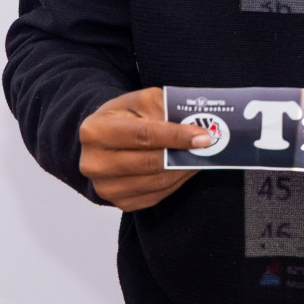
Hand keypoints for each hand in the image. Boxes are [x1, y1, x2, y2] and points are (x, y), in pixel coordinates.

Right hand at [78, 86, 211, 211]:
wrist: (103, 139)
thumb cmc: (123, 116)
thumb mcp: (139, 101)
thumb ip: (162, 109)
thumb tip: (190, 127)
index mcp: (95, 131)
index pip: (143, 135)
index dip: (175, 136)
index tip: (202, 136)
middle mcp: (94, 164)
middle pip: (150, 162)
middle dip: (183, 154)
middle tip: (208, 146)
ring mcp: (105, 188)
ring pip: (156, 182)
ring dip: (184, 169)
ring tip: (201, 156)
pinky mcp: (120, 203)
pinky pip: (157, 195)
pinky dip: (176, 181)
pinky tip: (186, 168)